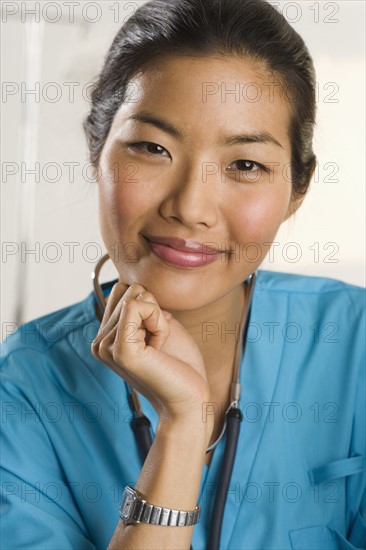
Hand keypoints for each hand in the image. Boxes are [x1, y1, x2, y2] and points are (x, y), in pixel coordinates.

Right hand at [91, 282, 210, 424]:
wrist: (190, 400)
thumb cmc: (180, 365)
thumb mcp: (159, 325)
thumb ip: (142, 306)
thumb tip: (132, 287)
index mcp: (106, 338)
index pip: (122, 290)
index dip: (149, 306)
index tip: (156, 335)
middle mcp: (100, 342)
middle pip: (128, 289)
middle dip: (153, 311)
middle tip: (159, 343)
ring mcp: (106, 346)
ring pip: (135, 296)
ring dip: (157, 319)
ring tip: (159, 348)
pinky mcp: (120, 349)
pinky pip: (137, 306)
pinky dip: (158, 321)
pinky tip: (159, 347)